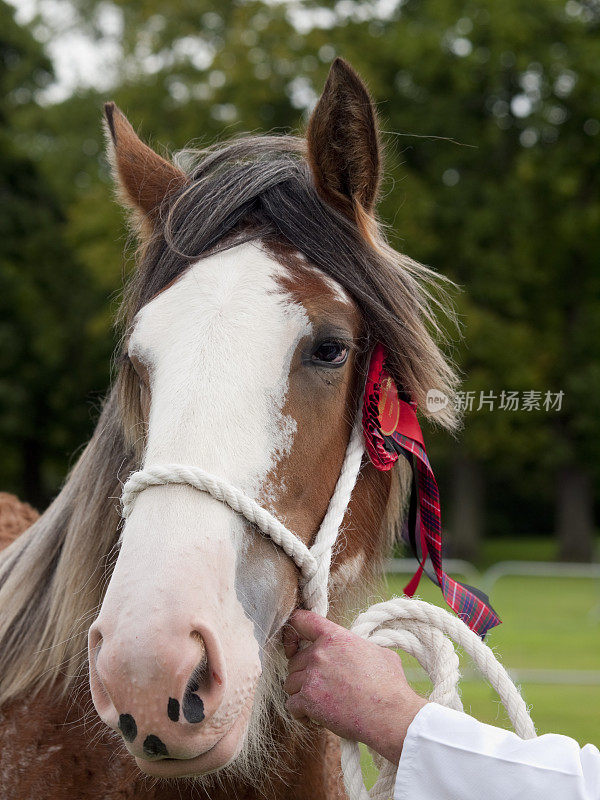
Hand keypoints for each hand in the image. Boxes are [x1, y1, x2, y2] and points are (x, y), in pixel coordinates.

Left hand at [283, 610, 426, 763]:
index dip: (293, 631)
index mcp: (334, 637)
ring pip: (290, 683)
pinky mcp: (308, 700)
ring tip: (319, 702)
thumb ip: (357, 645)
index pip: (301, 620)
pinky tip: (315, 716)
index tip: (294, 644)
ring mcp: (312, 676)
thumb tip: (359, 647)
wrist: (390, 714)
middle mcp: (319, 653)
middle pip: (294, 660)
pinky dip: (300, 712)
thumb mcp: (377, 651)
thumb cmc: (389, 685)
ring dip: (301, 693)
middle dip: (304, 673)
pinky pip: (291, 704)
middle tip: (320, 686)